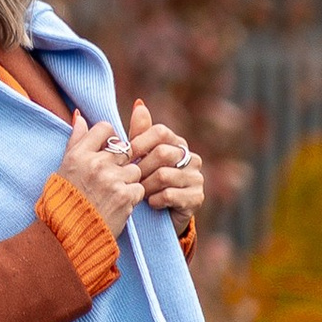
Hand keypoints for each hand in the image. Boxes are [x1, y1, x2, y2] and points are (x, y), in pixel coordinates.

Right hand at [56, 114, 140, 233]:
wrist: (68, 235)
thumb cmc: (64, 200)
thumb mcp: (64, 167)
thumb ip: (75, 141)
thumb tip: (79, 116)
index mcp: (79, 154)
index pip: (105, 128)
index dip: (110, 139)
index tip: (107, 152)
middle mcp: (95, 163)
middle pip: (124, 149)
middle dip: (121, 162)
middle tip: (111, 178)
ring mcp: (112, 180)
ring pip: (135, 169)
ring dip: (129, 180)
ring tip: (114, 193)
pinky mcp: (125, 196)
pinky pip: (139, 188)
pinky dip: (133, 197)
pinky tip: (119, 204)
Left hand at [129, 97, 205, 224]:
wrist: (160, 218)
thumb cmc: (146, 183)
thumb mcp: (140, 158)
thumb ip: (139, 133)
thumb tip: (139, 103)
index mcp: (177, 143)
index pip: (160, 132)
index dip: (140, 142)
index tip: (125, 154)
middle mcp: (191, 158)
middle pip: (162, 153)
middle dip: (140, 167)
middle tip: (128, 178)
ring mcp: (196, 178)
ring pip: (164, 175)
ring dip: (145, 185)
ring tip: (137, 191)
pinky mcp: (196, 198)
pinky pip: (169, 194)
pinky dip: (154, 200)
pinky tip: (150, 203)